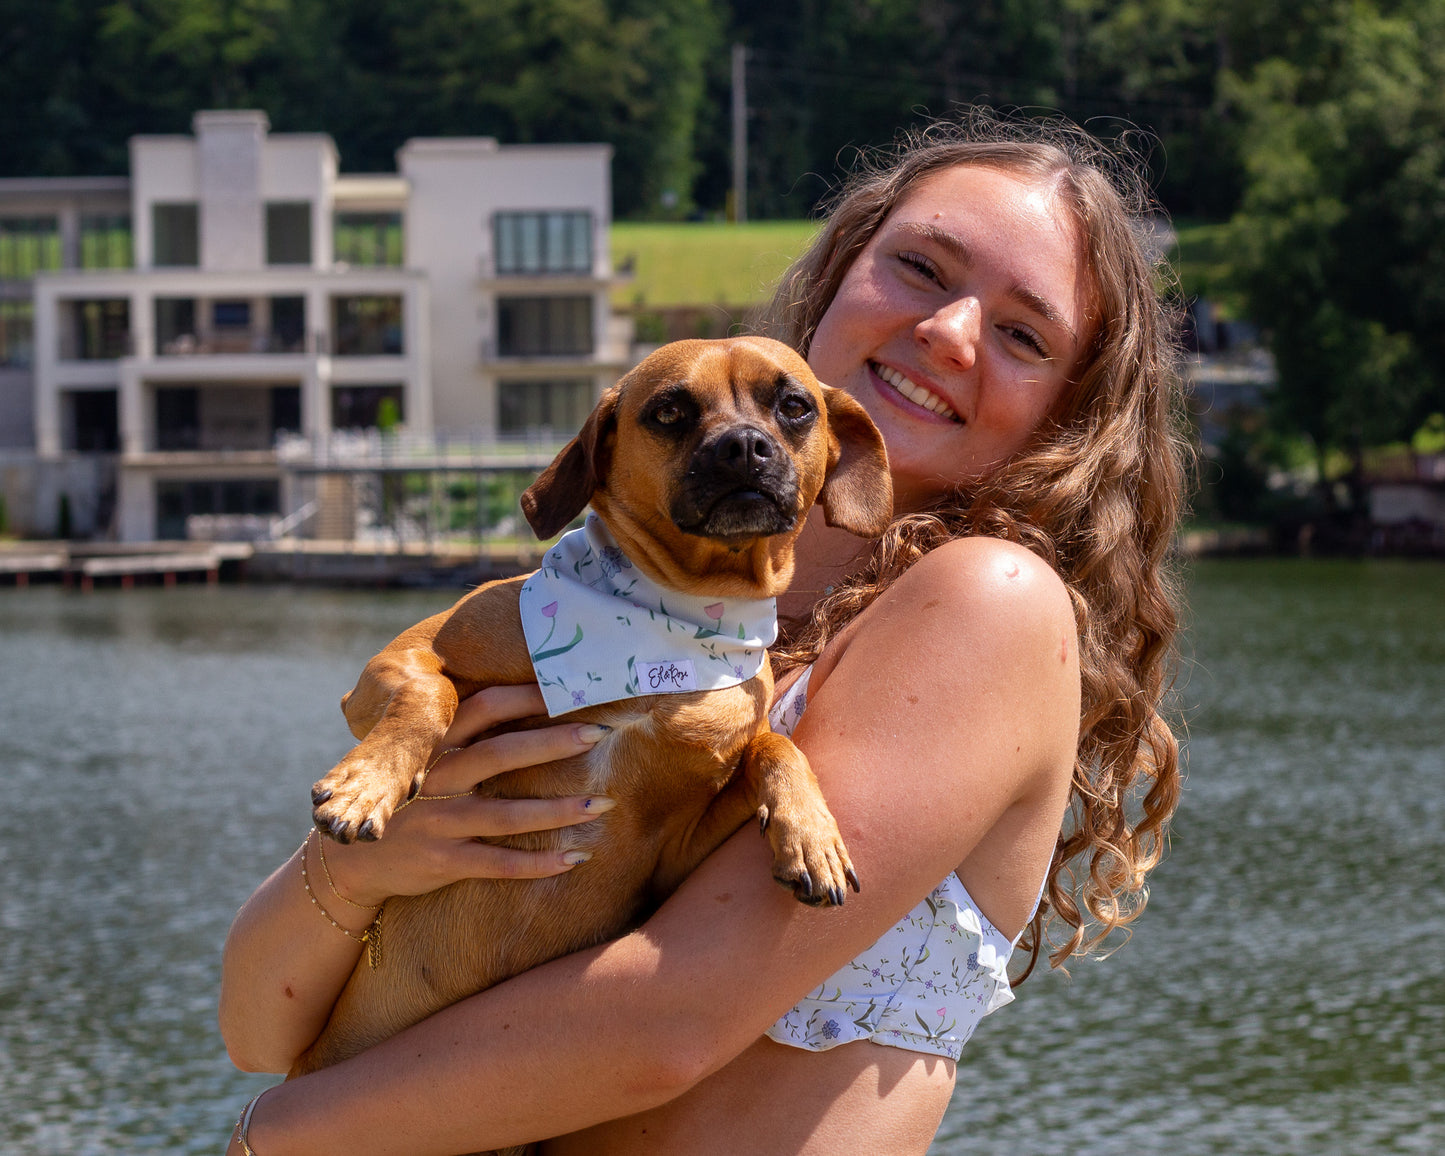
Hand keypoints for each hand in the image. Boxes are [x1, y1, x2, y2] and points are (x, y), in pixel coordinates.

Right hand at [317, 685, 611, 907]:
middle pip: (501, 754)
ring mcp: (438, 821)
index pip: (484, 707)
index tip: (570, 687)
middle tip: (600, 733)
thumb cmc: (404, 797)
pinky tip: (576, 857)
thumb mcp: (422, 757)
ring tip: (603, 803)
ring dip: (558, 810)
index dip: (527, 696)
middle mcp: (436, 777)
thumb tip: (519, 701)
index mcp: (435, 743)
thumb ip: (462, 733)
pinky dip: (539, 863)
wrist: (348, 859)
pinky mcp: (442, 860)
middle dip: (553, 743)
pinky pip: (499, 863)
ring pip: (506, 814)